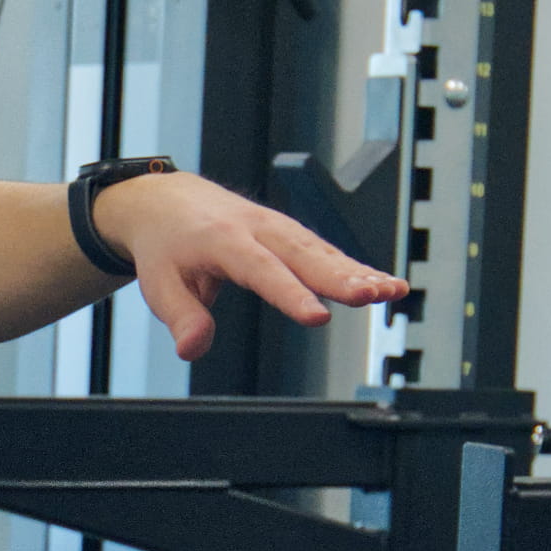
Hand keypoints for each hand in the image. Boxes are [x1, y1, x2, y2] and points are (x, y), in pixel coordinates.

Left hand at [99, 174, 405, 361]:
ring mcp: (279, 229)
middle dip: (341, 277)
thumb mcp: (158, 285)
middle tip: (373, 296)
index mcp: (222, 239)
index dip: (291, 294)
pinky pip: (327, 251)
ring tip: (391, 292)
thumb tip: (193, 349)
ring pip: (323, 250)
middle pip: (304, 254)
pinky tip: (385, 286)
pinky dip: (357, 268)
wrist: (168, 201)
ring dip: (359, 272)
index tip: (317, 317)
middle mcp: (257, 228)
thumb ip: (181, 317)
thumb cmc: (166, 247)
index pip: (261, 270)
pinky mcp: (292, 236)